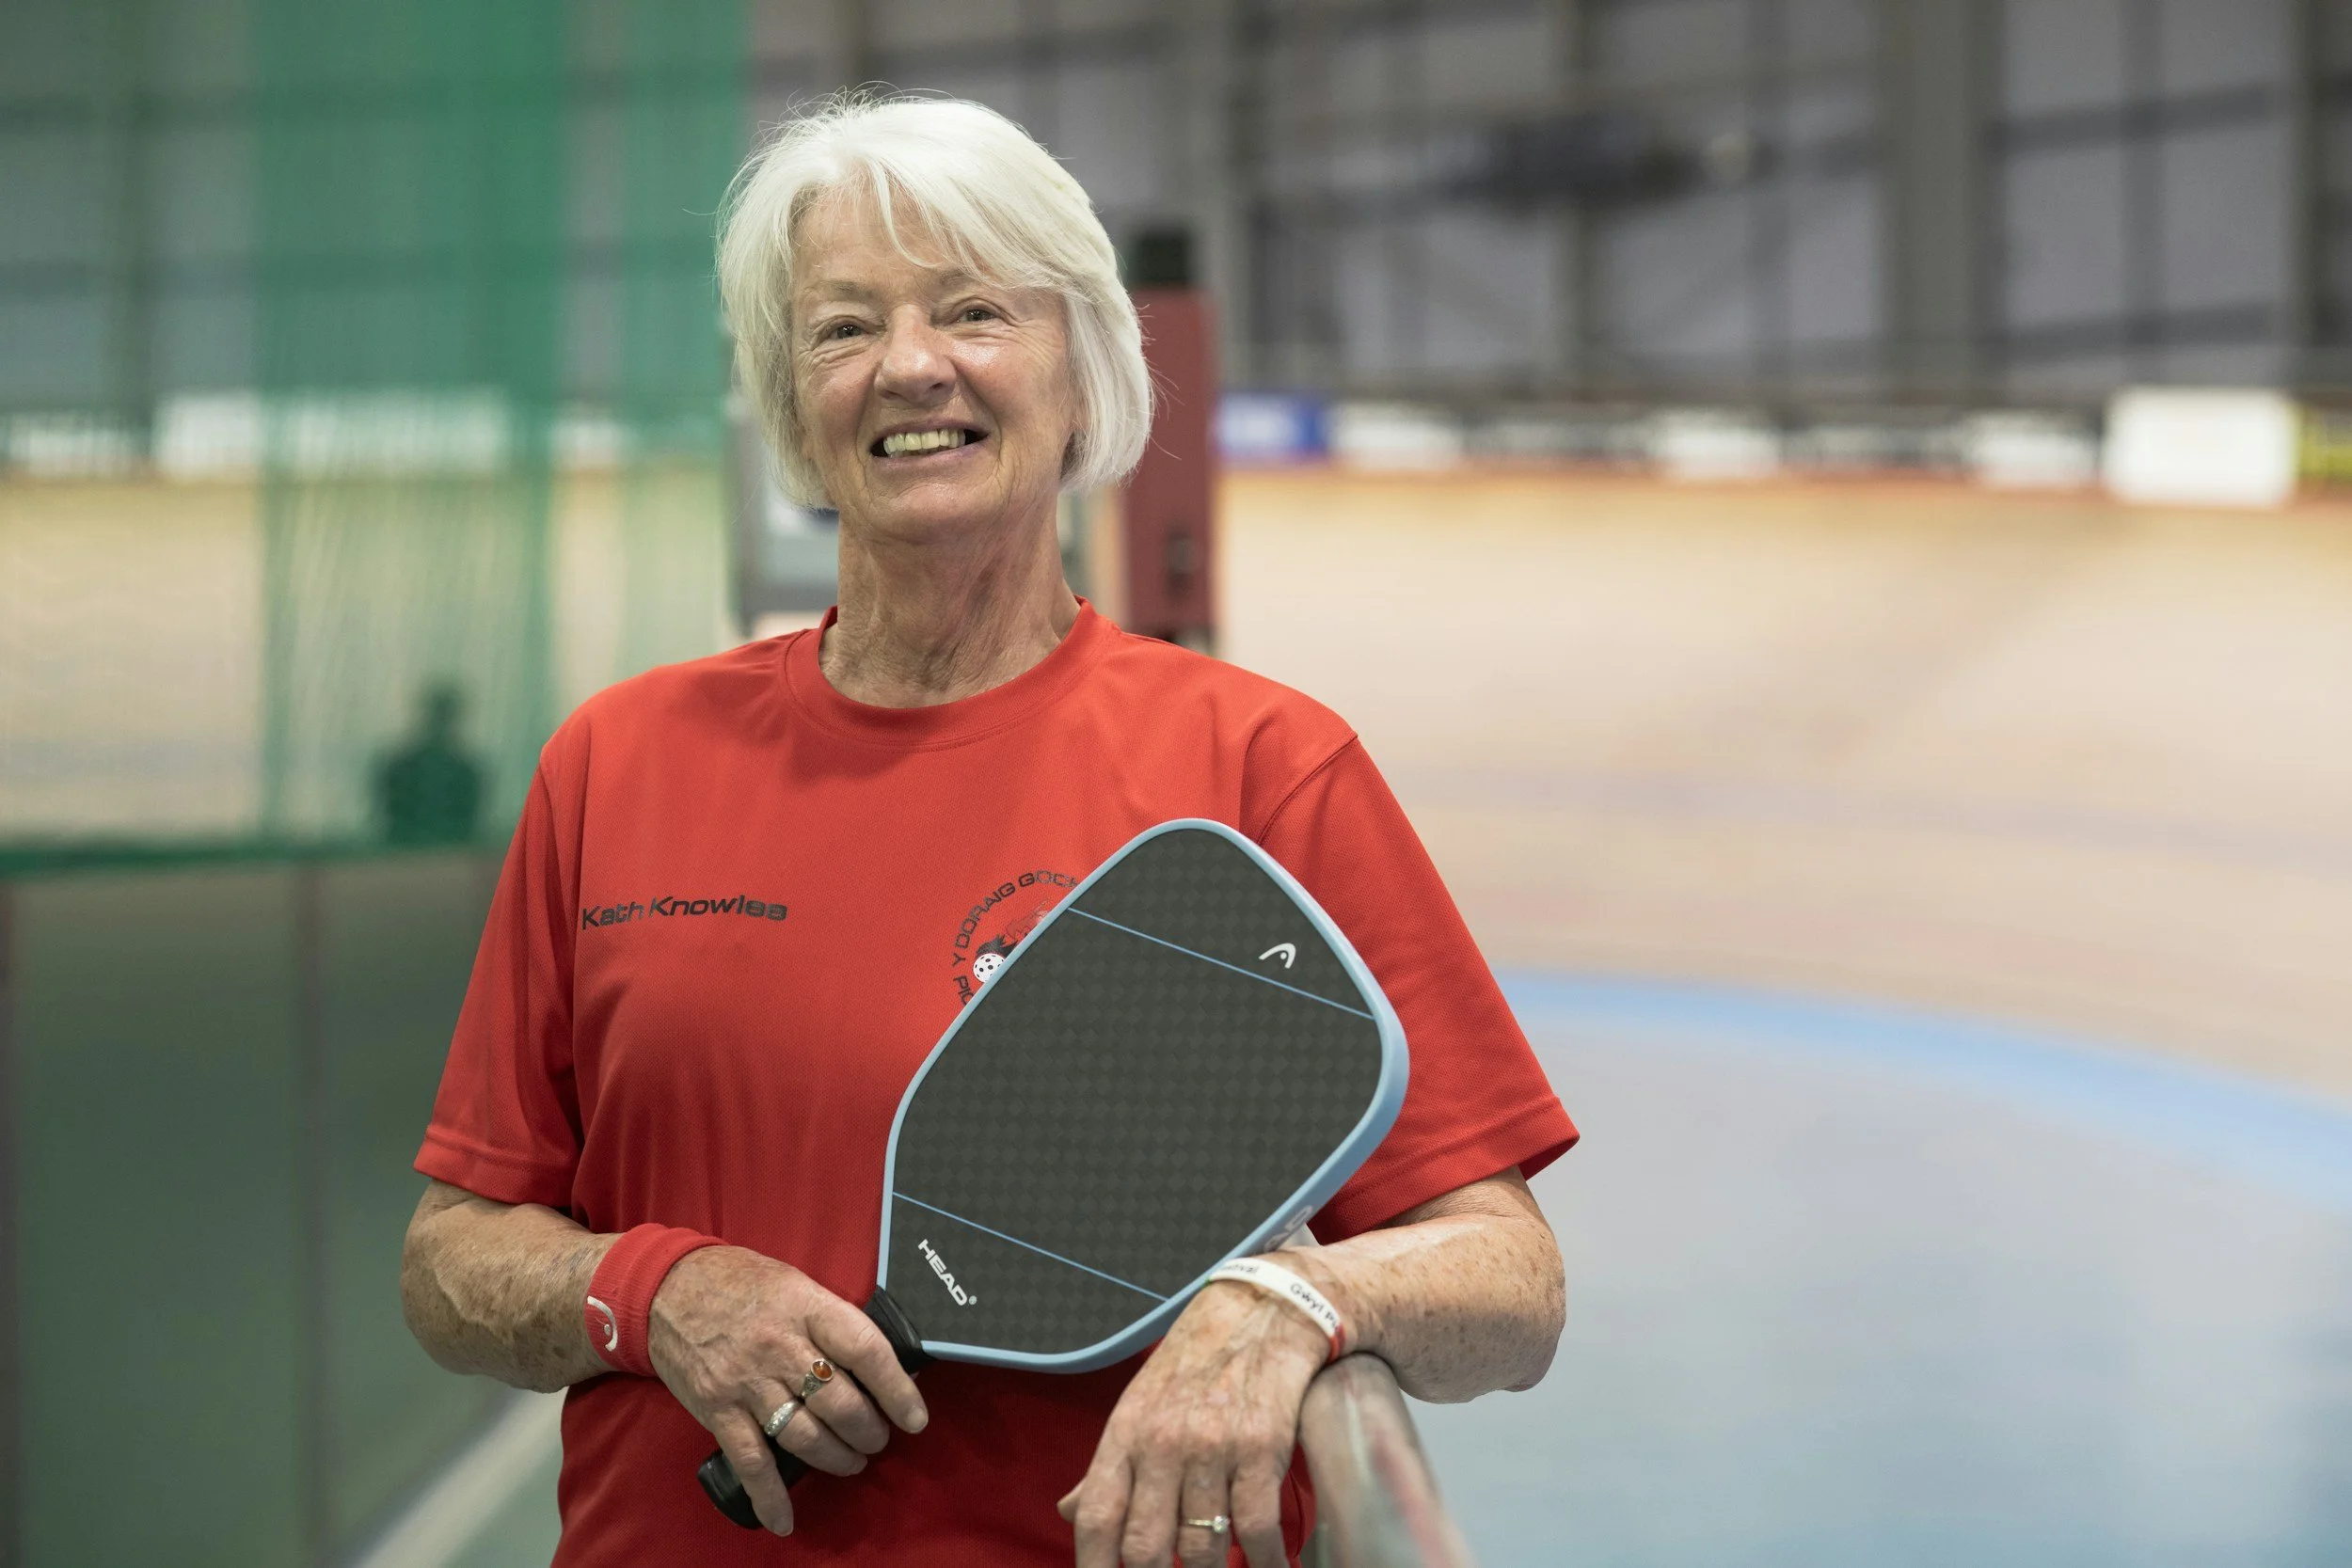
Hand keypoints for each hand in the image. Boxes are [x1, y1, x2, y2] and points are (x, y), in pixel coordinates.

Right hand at [647, 1247, 927, 1535]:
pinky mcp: (718, 1409)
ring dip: (836, 1457)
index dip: (897, 1388)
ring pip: (805, 1435)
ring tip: (852, 1461)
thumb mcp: (796, 1283)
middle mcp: (779, 1346)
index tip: (915, 1417)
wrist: (667, 1287)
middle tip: (877, 1439)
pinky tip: (784, 1519)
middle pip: (839, 1403)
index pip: (866, 1350)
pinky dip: (770, 1495)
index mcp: (807, 1307)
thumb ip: (832, 1320)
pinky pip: (751, 1460)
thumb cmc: (741, 1282)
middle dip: (868, 1431)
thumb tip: (881, 1360)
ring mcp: (747, 1381)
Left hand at [1059, 1277, 1330, 1567]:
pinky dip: (1265, 1561)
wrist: (1261, 1312)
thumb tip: (1070, 1514)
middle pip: (1146, 1548)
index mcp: (1125, 1437)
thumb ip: (1105, 1470)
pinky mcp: (1261, 1450)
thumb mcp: (1137, 1408)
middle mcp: (1163, 1445)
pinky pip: (1258, 1528)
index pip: (1097, 1520)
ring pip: (1202, 1548)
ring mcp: (1213, 1449)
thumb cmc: (1194, 1366)